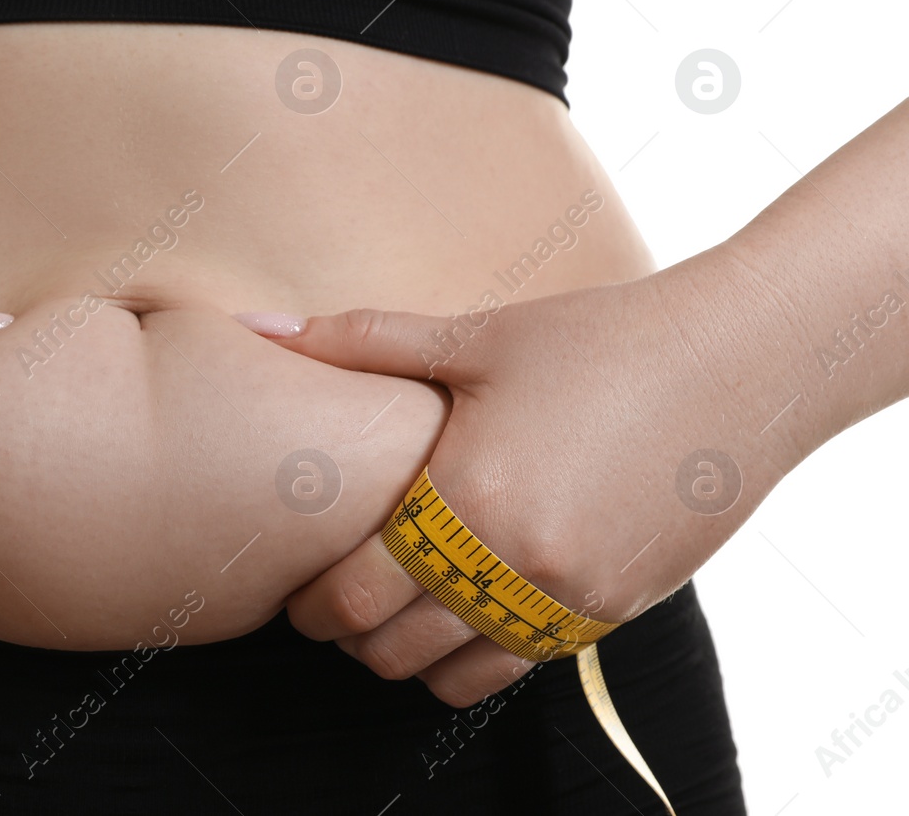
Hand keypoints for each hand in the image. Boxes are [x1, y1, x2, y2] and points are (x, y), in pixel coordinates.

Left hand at [246, 255, 792, 705]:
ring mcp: (572, 596)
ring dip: (409, 658)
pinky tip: (464, 611)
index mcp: (468, 496)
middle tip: (329, 608)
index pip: (356, 592)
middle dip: (348, 637)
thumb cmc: (599, 339)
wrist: (741, 364)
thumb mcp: (474, 336)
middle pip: (394, 646)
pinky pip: (522, 664)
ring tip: (392, 616)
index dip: (311, 604)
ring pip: (456, 675)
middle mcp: (518, 562)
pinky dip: (477, 656)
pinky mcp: (616, 609)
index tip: (293, 593)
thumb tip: (257, 324)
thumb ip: (356, 341)